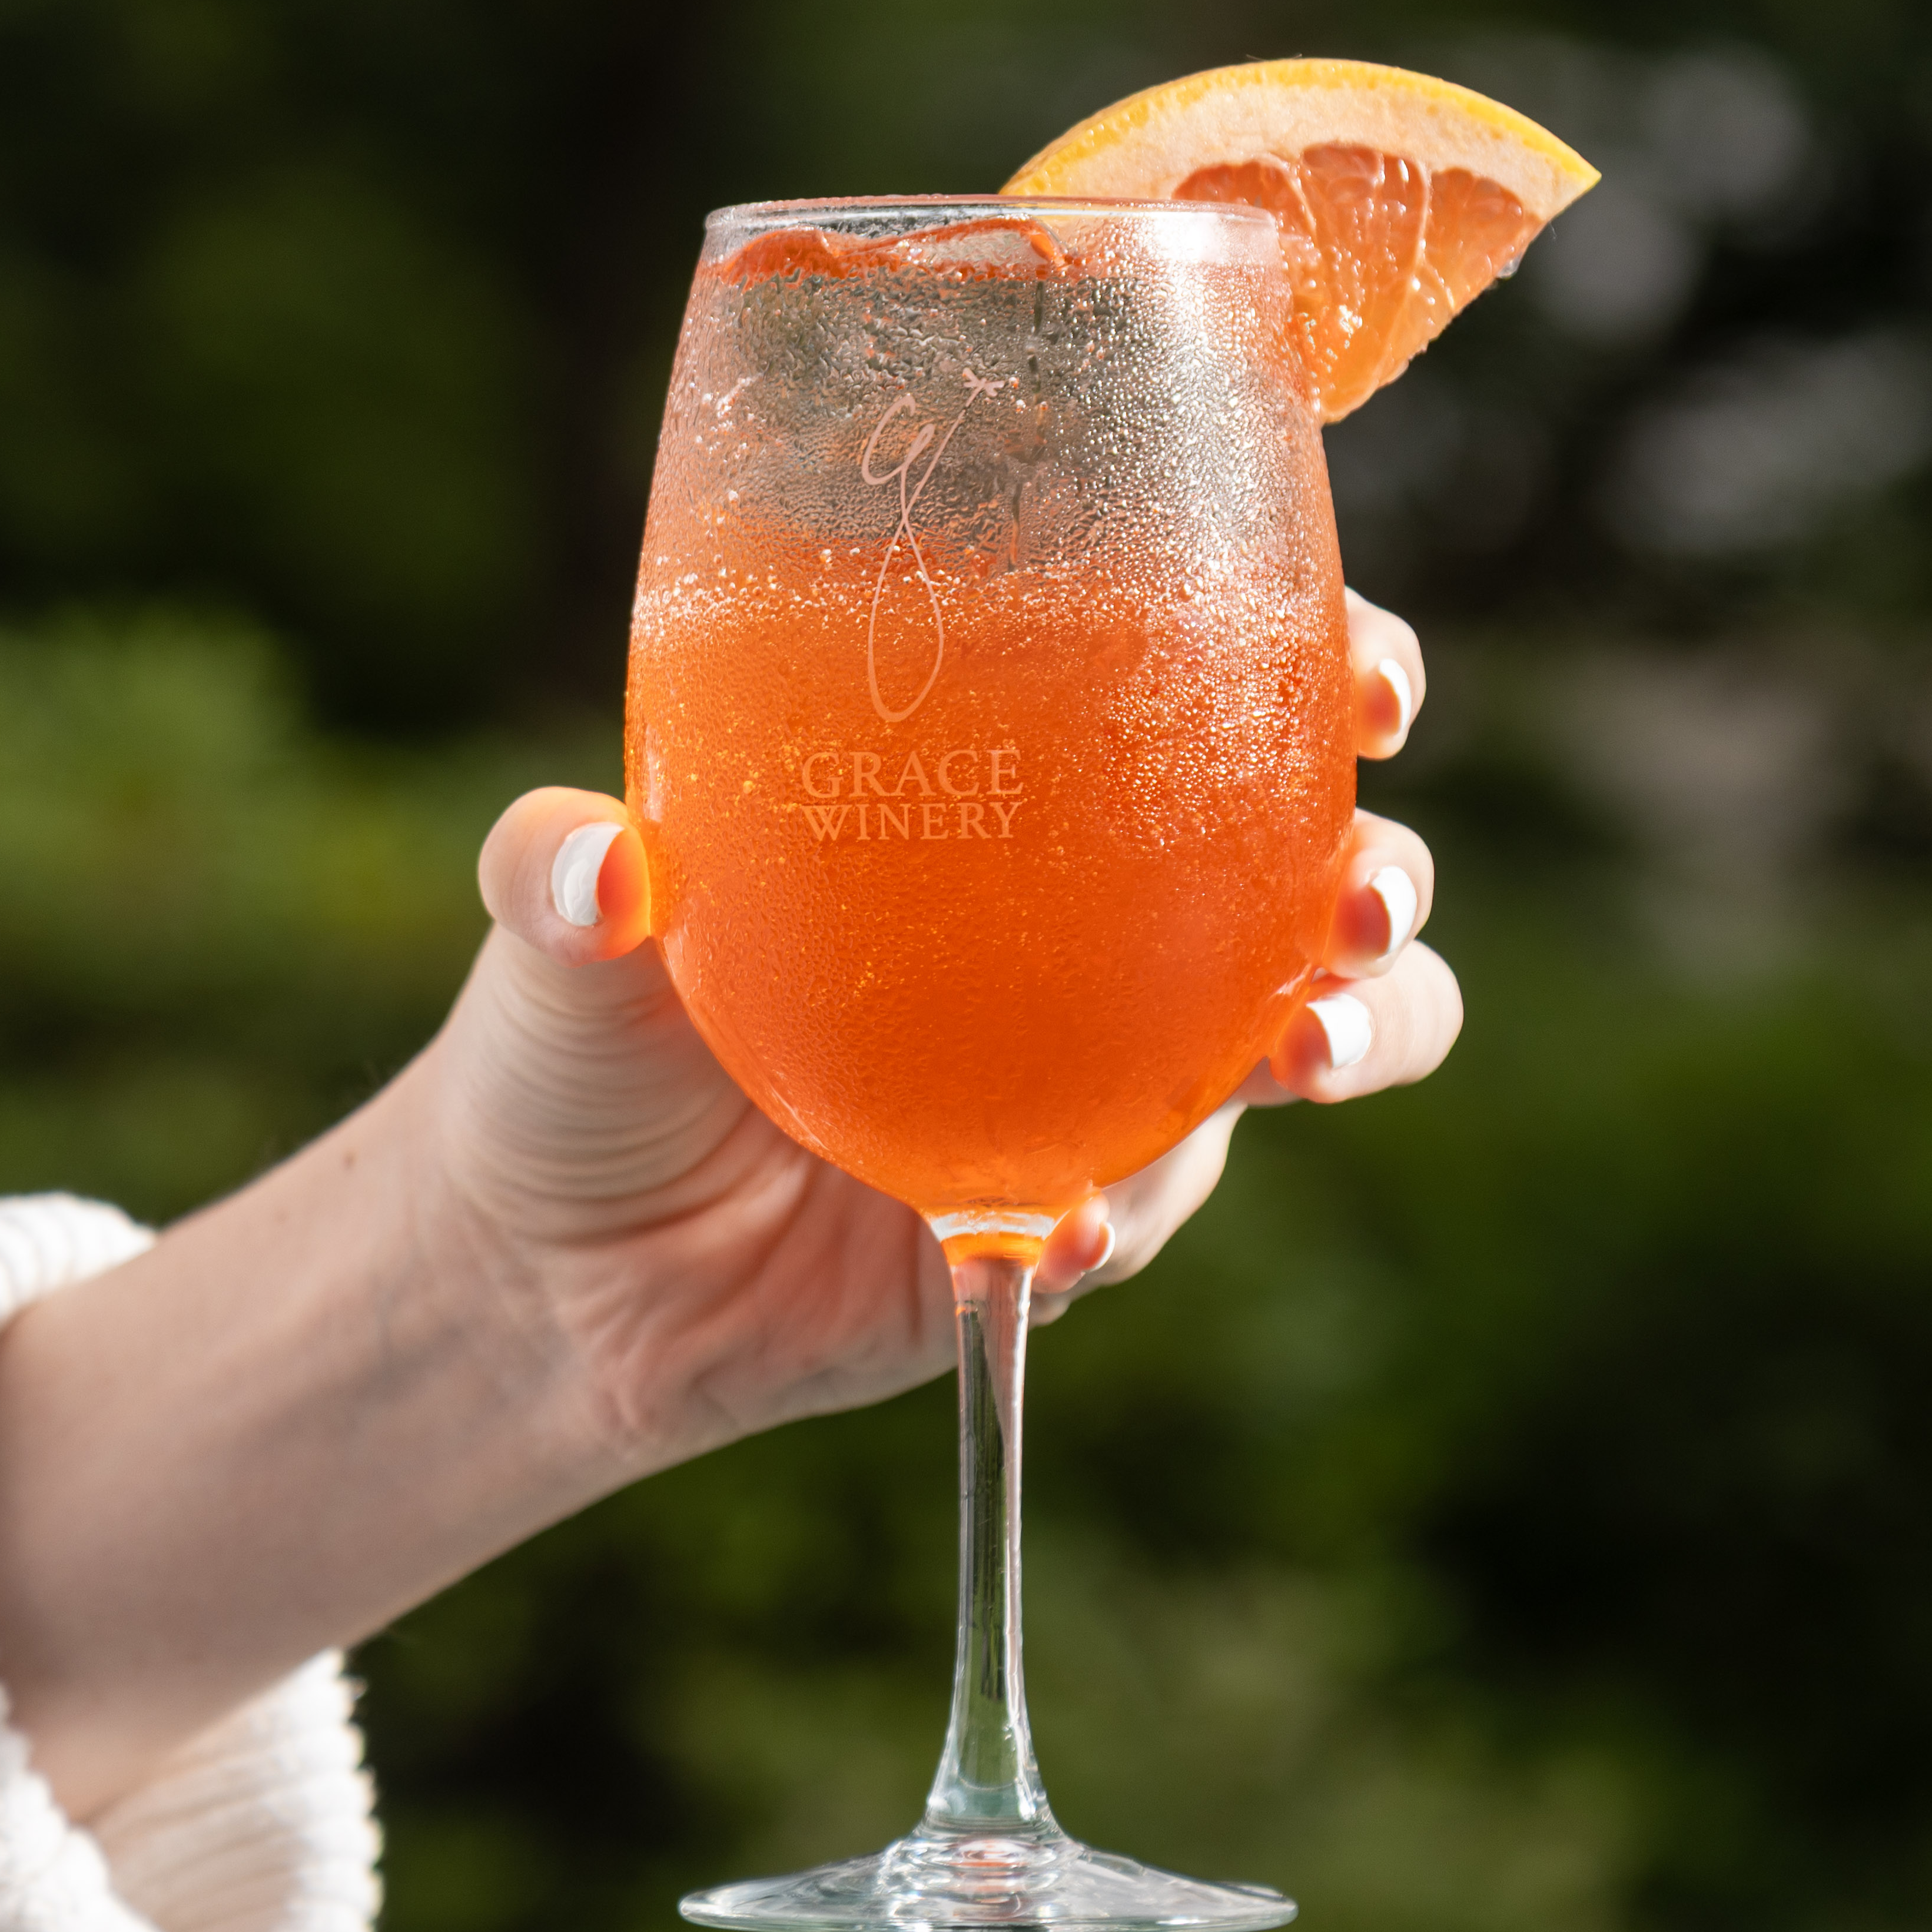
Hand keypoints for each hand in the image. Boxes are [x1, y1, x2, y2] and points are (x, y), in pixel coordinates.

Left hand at [0, 592, 1462, 1815]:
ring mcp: (1108, 1076)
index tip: (1364, 674)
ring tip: (1299, 1048)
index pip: (1216, 686)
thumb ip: (564, 870)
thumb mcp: (555, 924)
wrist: (546, 1266)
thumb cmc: (570, 1040)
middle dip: (1384, 869)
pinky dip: (1127, 1213)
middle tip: (1361, 890)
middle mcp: (1099, 921)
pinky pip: (1153, 1209)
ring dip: (1352, 1031)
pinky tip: (1052, 1231)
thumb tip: (600, 868)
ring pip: (1315, 1035)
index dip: (1325, 665)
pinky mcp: (1072, 1220)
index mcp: (1016, 794)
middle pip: (1326, 865)